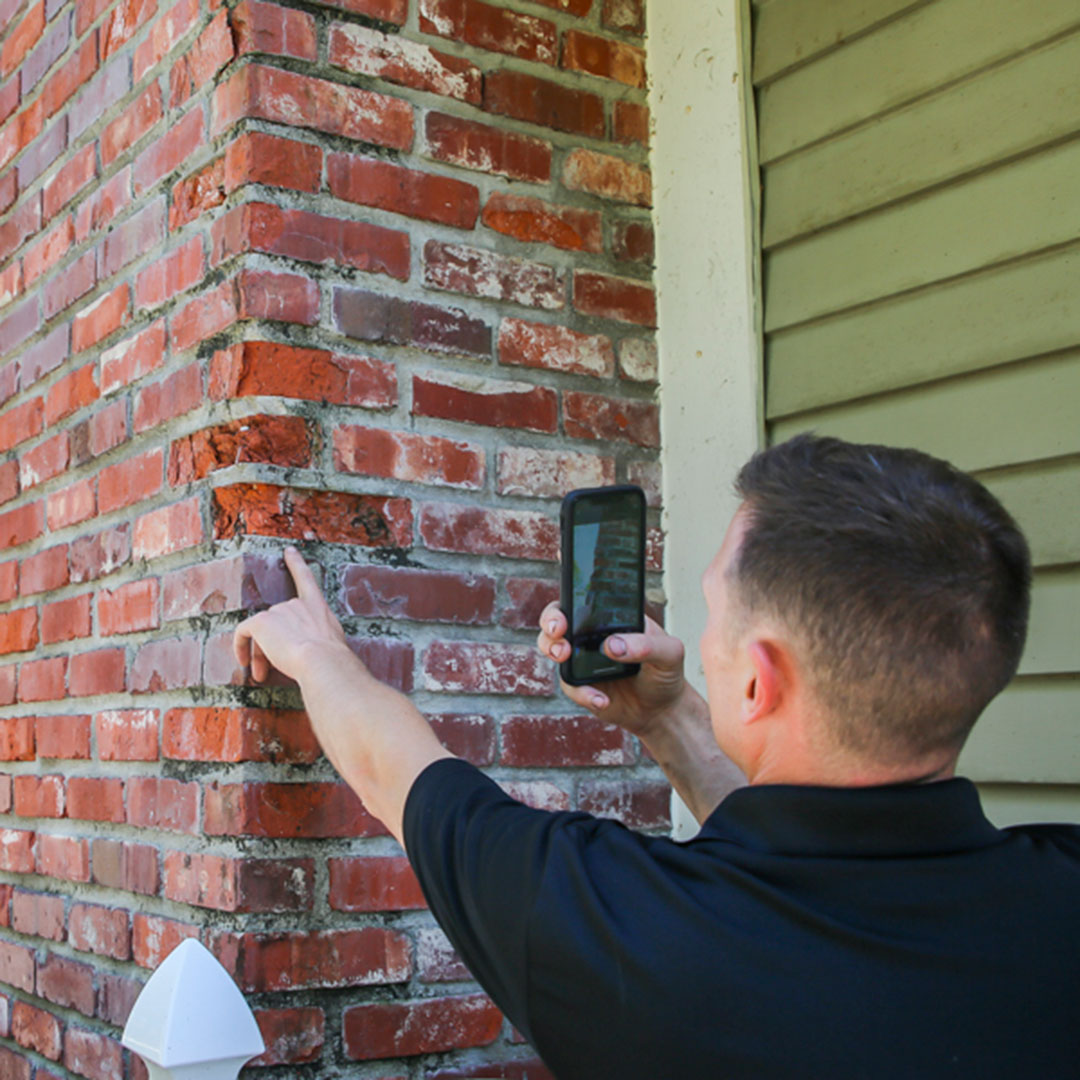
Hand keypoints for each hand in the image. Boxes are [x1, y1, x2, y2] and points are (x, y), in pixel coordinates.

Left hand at [233, 547, 350, 683]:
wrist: (322, 660)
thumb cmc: (333, 658)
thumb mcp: (334, 641)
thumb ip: (323, 636)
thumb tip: (320, 646)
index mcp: (316, 606)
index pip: (305, 578)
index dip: (297, 563)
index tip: (289, 551)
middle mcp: (295, 603)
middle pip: (277, 621)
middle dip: (273, 644)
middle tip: (273, 668)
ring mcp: (277, 611)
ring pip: (262, 633)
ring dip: (261, 654)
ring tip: (263, 674)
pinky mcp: (260, 622)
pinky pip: (243, 633)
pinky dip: (240, 647)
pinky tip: (245, 662)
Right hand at [536, 604, 688, 737]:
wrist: (662, 711)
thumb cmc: (665, 674)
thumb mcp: (669, 654)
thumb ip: (648, 646)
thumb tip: (614, 645)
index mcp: (613, 618)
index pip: (587, 598)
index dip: (571, 594)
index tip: (570, 606)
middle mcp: (592, 635)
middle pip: (558, 618)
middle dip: (550, 620)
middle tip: (558, 630)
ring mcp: (583, 659)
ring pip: (552, 647)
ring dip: (552, 649)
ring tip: (565, 657)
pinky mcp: (580, 685)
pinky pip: (569, 685)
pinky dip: (582, 692)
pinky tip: (602, 699)